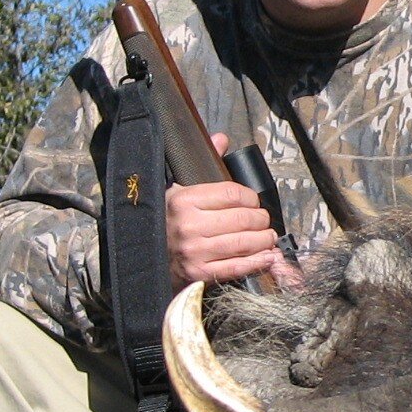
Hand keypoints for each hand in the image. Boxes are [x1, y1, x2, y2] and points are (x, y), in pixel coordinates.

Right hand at [164, 133, 289, 288]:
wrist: (144, 255)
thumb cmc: (167, 221)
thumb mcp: (179, 189)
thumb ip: (204, 164)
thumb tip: (221, 139)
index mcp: (184, 200)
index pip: (232, 194)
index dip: (251, 197)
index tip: (254, 201)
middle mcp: (189, 225)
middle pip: (242, 218)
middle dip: (261, 219)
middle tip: (263, 221)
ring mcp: (194, 251)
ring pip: (243, 243)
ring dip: (264, 240)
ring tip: (268, 238)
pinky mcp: (199, 273)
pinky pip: (236, 267)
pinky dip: (257, 262)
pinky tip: (266, 257)